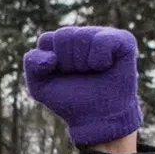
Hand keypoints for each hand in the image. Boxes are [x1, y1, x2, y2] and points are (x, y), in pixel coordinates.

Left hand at [23, 27, 140, 146]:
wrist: (96, 118)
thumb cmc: (69, 100)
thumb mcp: (39, 86)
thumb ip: (31, 64)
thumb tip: (51, 56)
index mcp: (61, 42)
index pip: (47, 39)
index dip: (50, 63)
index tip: (60, 75)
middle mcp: (82, 35)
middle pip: (64, 36)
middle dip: (68, 63)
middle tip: (79, 75)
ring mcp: (102, 35)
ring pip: (82, 37)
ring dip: (84, 64)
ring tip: (93, 73)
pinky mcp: (123, 40)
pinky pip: (103, 40)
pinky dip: (100, 59)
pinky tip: (106, 67)